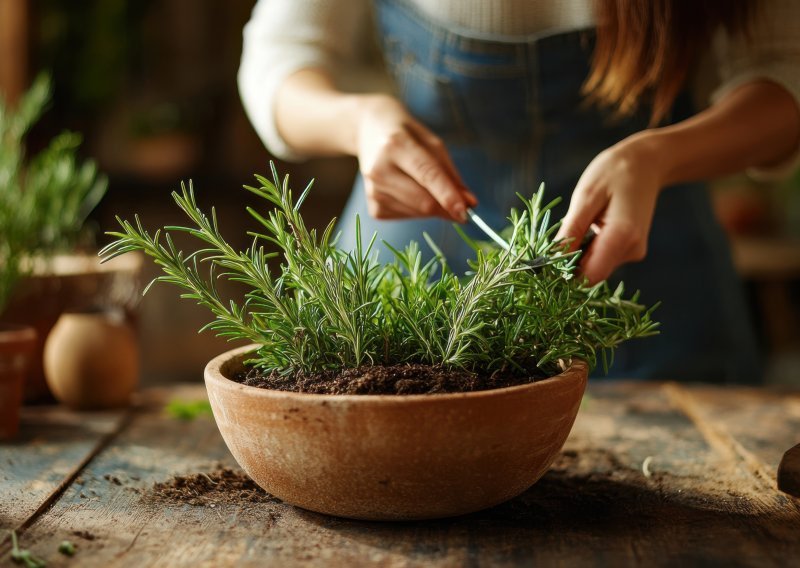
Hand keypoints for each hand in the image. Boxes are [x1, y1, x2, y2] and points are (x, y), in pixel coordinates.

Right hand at [354, 95, 476, 220]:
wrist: (369, 131)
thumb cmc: (408, 136)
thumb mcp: (433, 144)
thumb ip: (451, 175)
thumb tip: (470, 204)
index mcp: (396, 145)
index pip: (427, 174)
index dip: (448, 195)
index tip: (465, 212)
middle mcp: (380, 169)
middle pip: (423, 201)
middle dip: (447, 209)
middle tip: (464, 210)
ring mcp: (373, 190)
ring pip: (417, 213)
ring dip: (433, 209)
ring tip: (426, 187)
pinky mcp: (373, 207)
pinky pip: (406, 217)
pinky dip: (418, 211)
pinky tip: (411, 192)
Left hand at [556, 134, 662, 283]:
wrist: (646, 163)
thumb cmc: (613, 172)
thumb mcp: (585, 197)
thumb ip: (571, 231)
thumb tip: (554, 260)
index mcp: (622, 236)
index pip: (590, 276)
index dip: (567, 272)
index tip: (549, 257)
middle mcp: (632, 250)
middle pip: (592, 273)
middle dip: (571, 261)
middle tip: (564, 230)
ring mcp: (634, 251)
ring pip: (596, 266)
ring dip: (581, 252)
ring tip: (582, 221)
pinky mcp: (631, 249)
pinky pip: (603, 257)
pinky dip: (590, 247)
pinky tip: (591, 225)